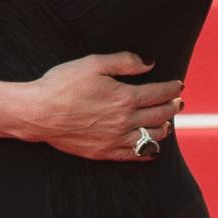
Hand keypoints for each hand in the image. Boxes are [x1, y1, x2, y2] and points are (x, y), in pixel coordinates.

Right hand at [14, 52, 181, 160]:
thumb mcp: (94, 63)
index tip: (179, 86)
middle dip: (172, 107)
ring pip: (150, 137)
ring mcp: (114, 139)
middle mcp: (124, 121)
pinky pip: (133, 156)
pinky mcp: (103, 152)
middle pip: (159, 115)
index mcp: (124, 97)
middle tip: (178, 103)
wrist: (38, 113)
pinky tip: (153, 149)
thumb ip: (125, 61)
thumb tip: (149, 63)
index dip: (172, 89)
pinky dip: (148, 152)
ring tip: (167, 122)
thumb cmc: (63, 84)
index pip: (158, 93)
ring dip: (164, 128)